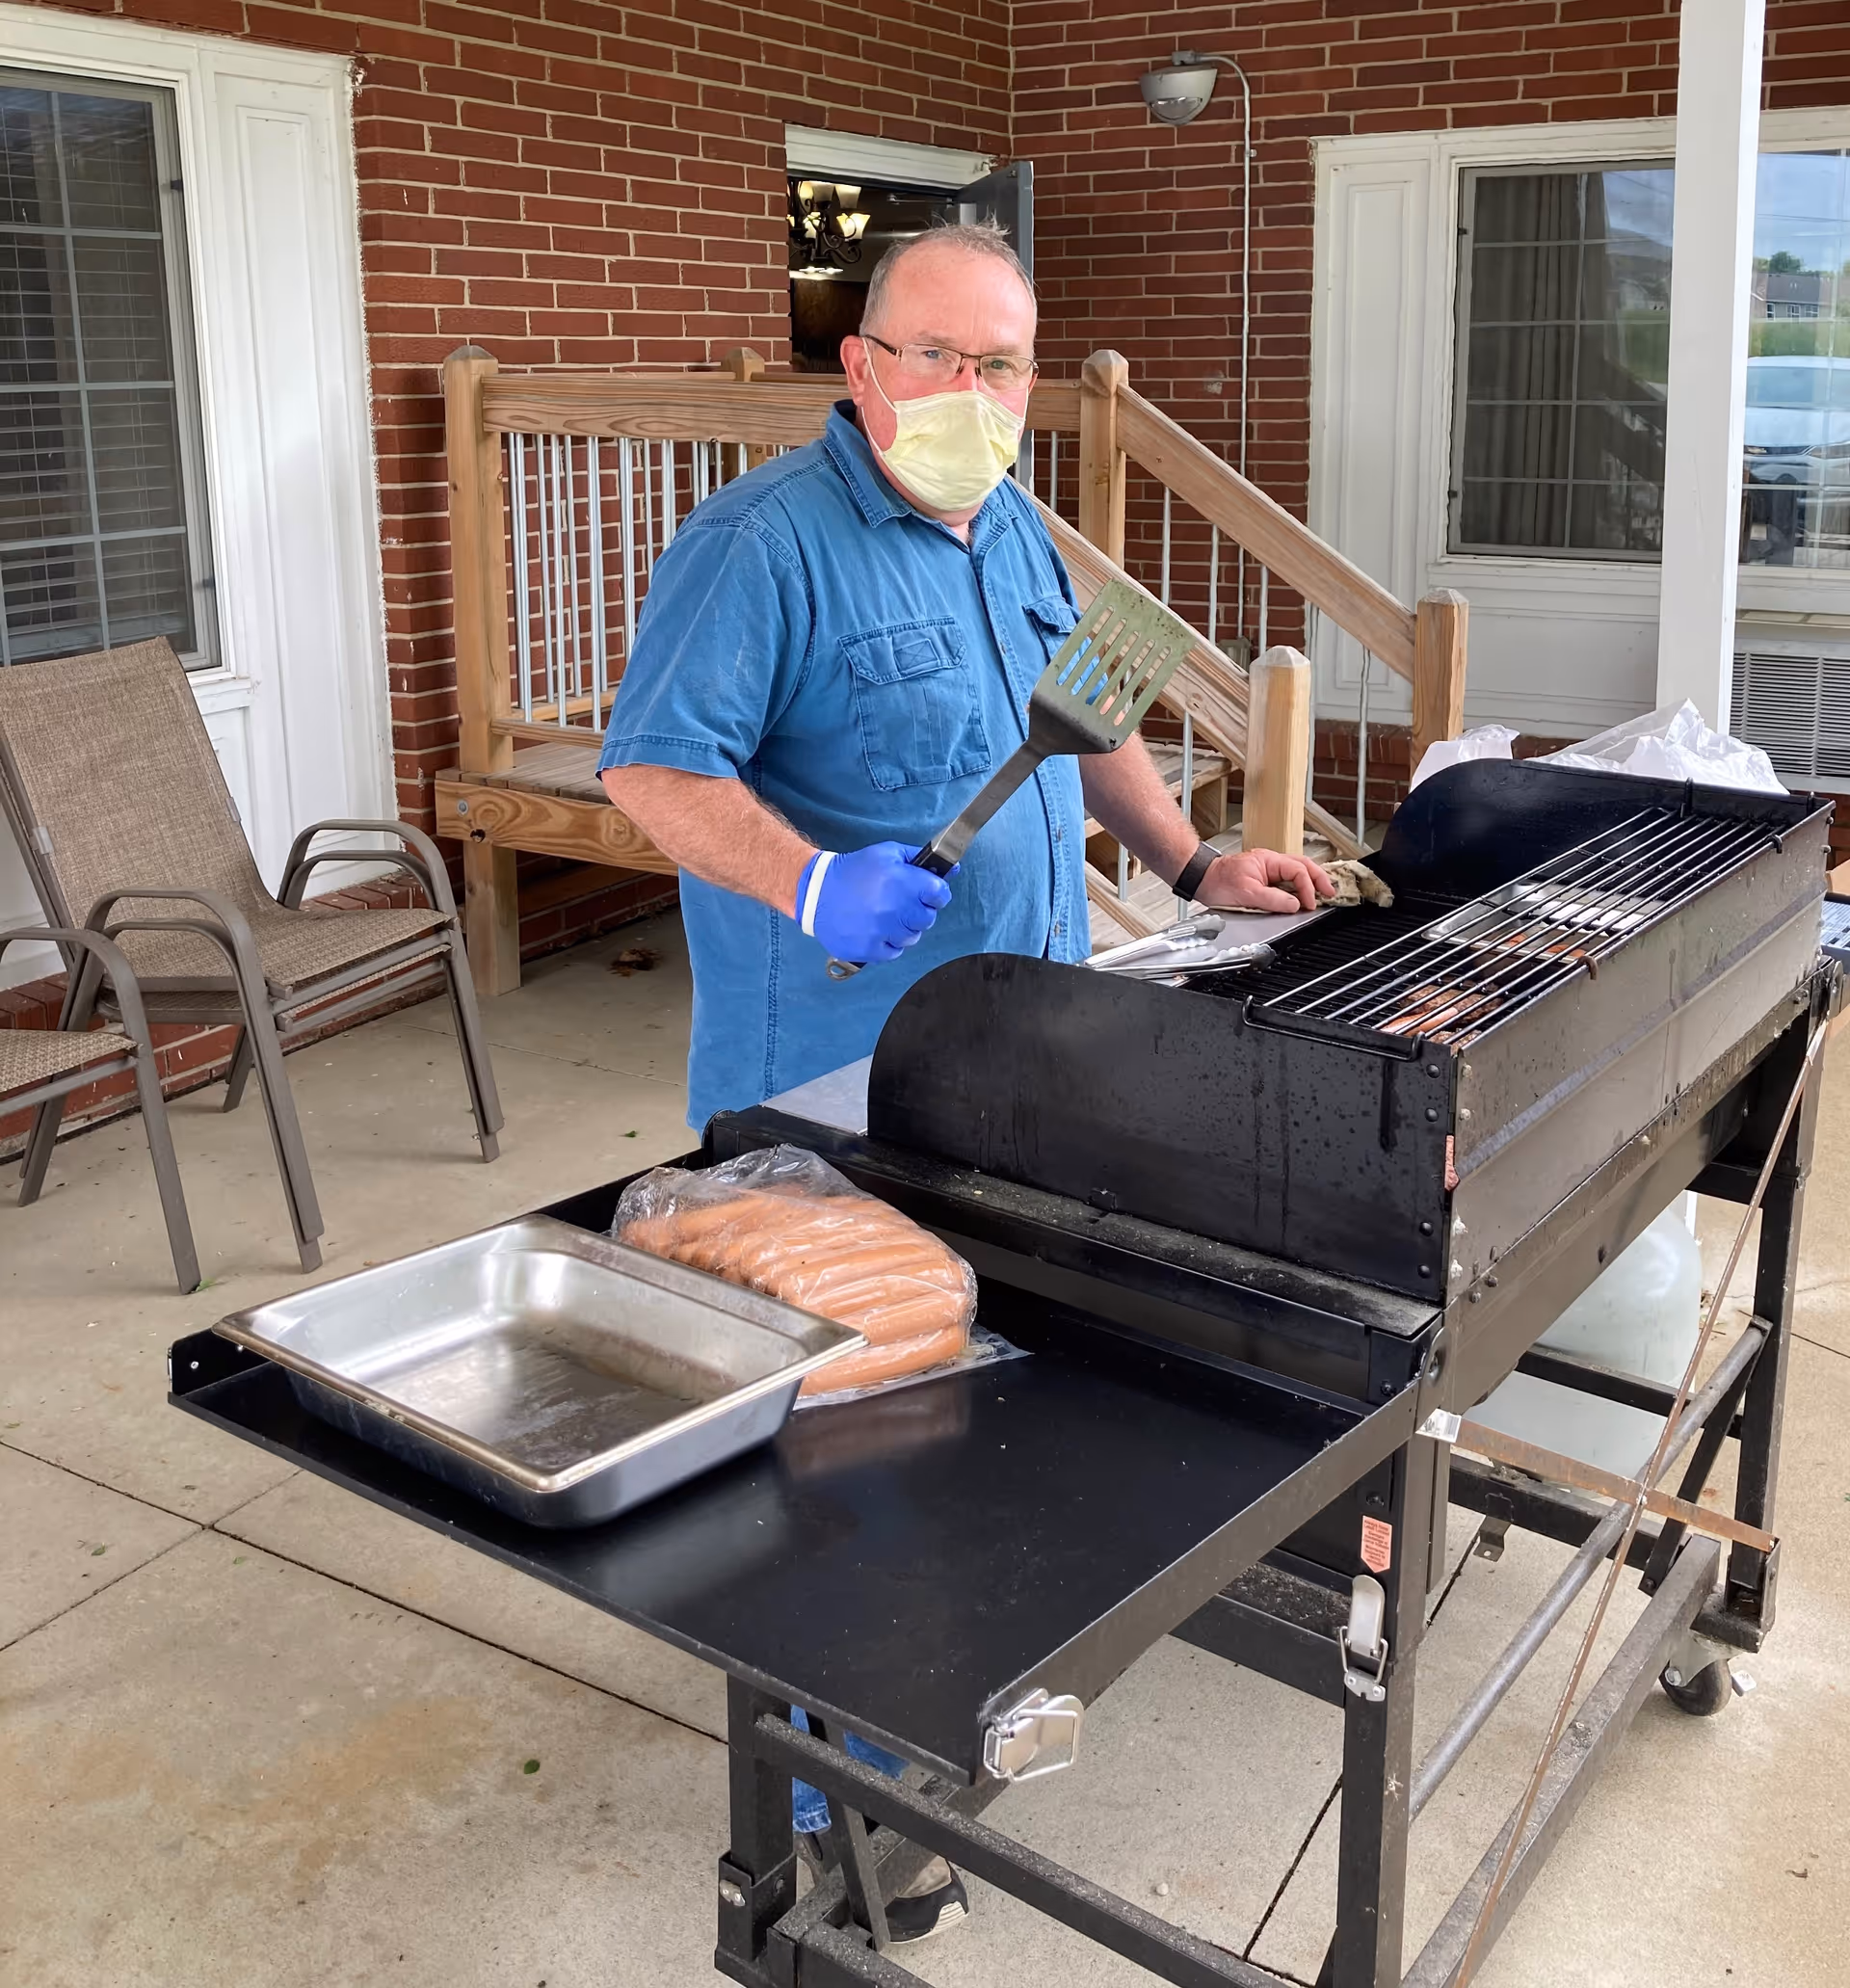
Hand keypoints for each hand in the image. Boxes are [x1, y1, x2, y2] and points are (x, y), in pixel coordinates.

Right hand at [806, 843, 953, 964]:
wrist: (816, 893)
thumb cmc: (853, 871)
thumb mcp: (887, 853)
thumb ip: (920, 859)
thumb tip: (951, 869)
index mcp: (902, 882)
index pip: (940, 894)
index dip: (934, 892)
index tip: (925, 892)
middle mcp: (894, 909)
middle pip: (928, 917)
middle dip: (918, 909)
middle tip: (900, 902)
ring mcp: (882, 933)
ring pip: (913, 937)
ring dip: (904, 927)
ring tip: (885, 915)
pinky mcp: (870, 950)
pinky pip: (895, 952)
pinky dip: (889, 942)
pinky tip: (876, 928)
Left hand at [1198, 848, 1334, 914]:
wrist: (1201, 880)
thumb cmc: (1218, 882)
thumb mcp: (1246, 893)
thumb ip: (1273, 899)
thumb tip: (1295, 904)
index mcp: (1268, 860)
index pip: (1297, 871)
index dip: (1307, 888)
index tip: (1308, 904)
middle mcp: (1271, 862)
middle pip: (1303, 866)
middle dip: (1319, 879)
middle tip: (1331, 893)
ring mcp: (1269, 870)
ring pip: (1297, 872)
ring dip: (1311, 882)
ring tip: (1323, 894)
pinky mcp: (1265, 879)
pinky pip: (1287, 881)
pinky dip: (1299, 887)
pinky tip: (1304, 895)